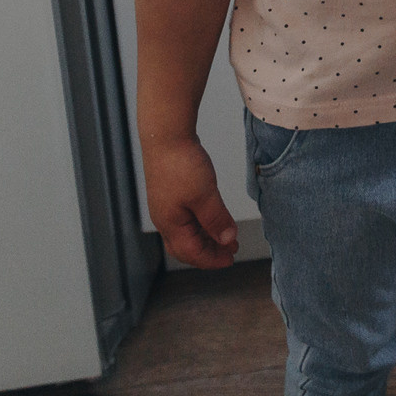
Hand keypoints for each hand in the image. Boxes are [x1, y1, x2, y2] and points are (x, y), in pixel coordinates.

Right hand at [142, 135, 238, 268]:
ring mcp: (165, 207)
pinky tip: (212, 218)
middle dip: (208, 252)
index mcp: (170, 225)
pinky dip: (200, 224)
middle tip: (230, 249)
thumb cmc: (181, 164)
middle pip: (185, 248)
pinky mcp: (169, 194)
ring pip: (185, 233)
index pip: (191, 254)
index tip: (232, 258)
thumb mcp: (205, 195)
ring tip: (225, 234)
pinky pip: (185, 219)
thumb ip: (216, 220)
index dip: (212, 259)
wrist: (166, 135)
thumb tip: (228, 240)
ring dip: (206, 237)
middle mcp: (164, 220)